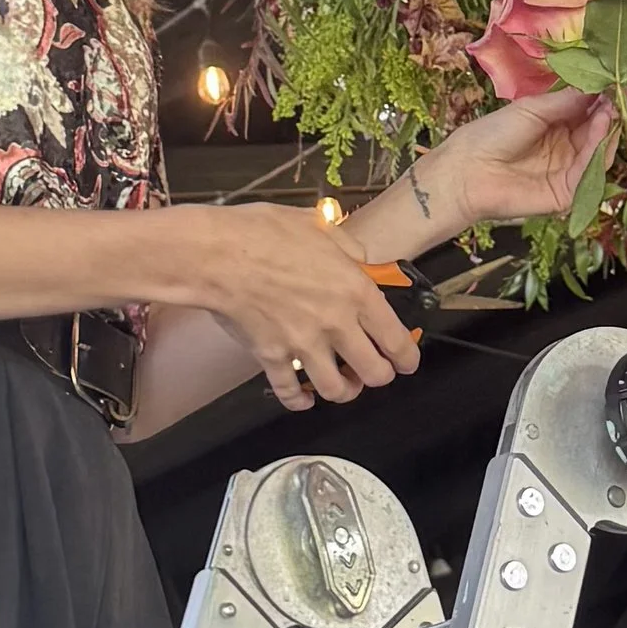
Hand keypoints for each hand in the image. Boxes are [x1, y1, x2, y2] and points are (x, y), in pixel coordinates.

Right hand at [176, 202, 424, 413]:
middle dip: (379, 377)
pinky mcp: (271, 357)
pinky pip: (290, 392)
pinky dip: (299, 401)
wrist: (218, 254)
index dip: (407, 356)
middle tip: (375, 372)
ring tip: (344, 386)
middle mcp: (335, 324)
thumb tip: (360, 259)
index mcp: (355, 291)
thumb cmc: (266, 232)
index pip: (395, 337)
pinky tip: (303, 398)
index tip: (408, 362)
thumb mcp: (319, 226)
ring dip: (343, 392)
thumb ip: (347, 246)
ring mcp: (303, 345)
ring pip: (335, 390)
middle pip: (373, 373)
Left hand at [409, 91, 616, 242]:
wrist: (467, 169)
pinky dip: (597, 151)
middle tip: (620, 95)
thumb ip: (568, 101)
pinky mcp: (566, 194)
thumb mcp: (533, 108)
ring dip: (605, 130)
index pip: (589, 113)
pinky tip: (599, 129)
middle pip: (597, 132)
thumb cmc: (494, 133)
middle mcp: (566, 148)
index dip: (604, 99)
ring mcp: (567, 172)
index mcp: (557, 126)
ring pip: (598, 152)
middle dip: (609, 114)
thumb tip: (601, 87)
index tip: (620, 83)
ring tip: (608, 110)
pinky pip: (588, 173)